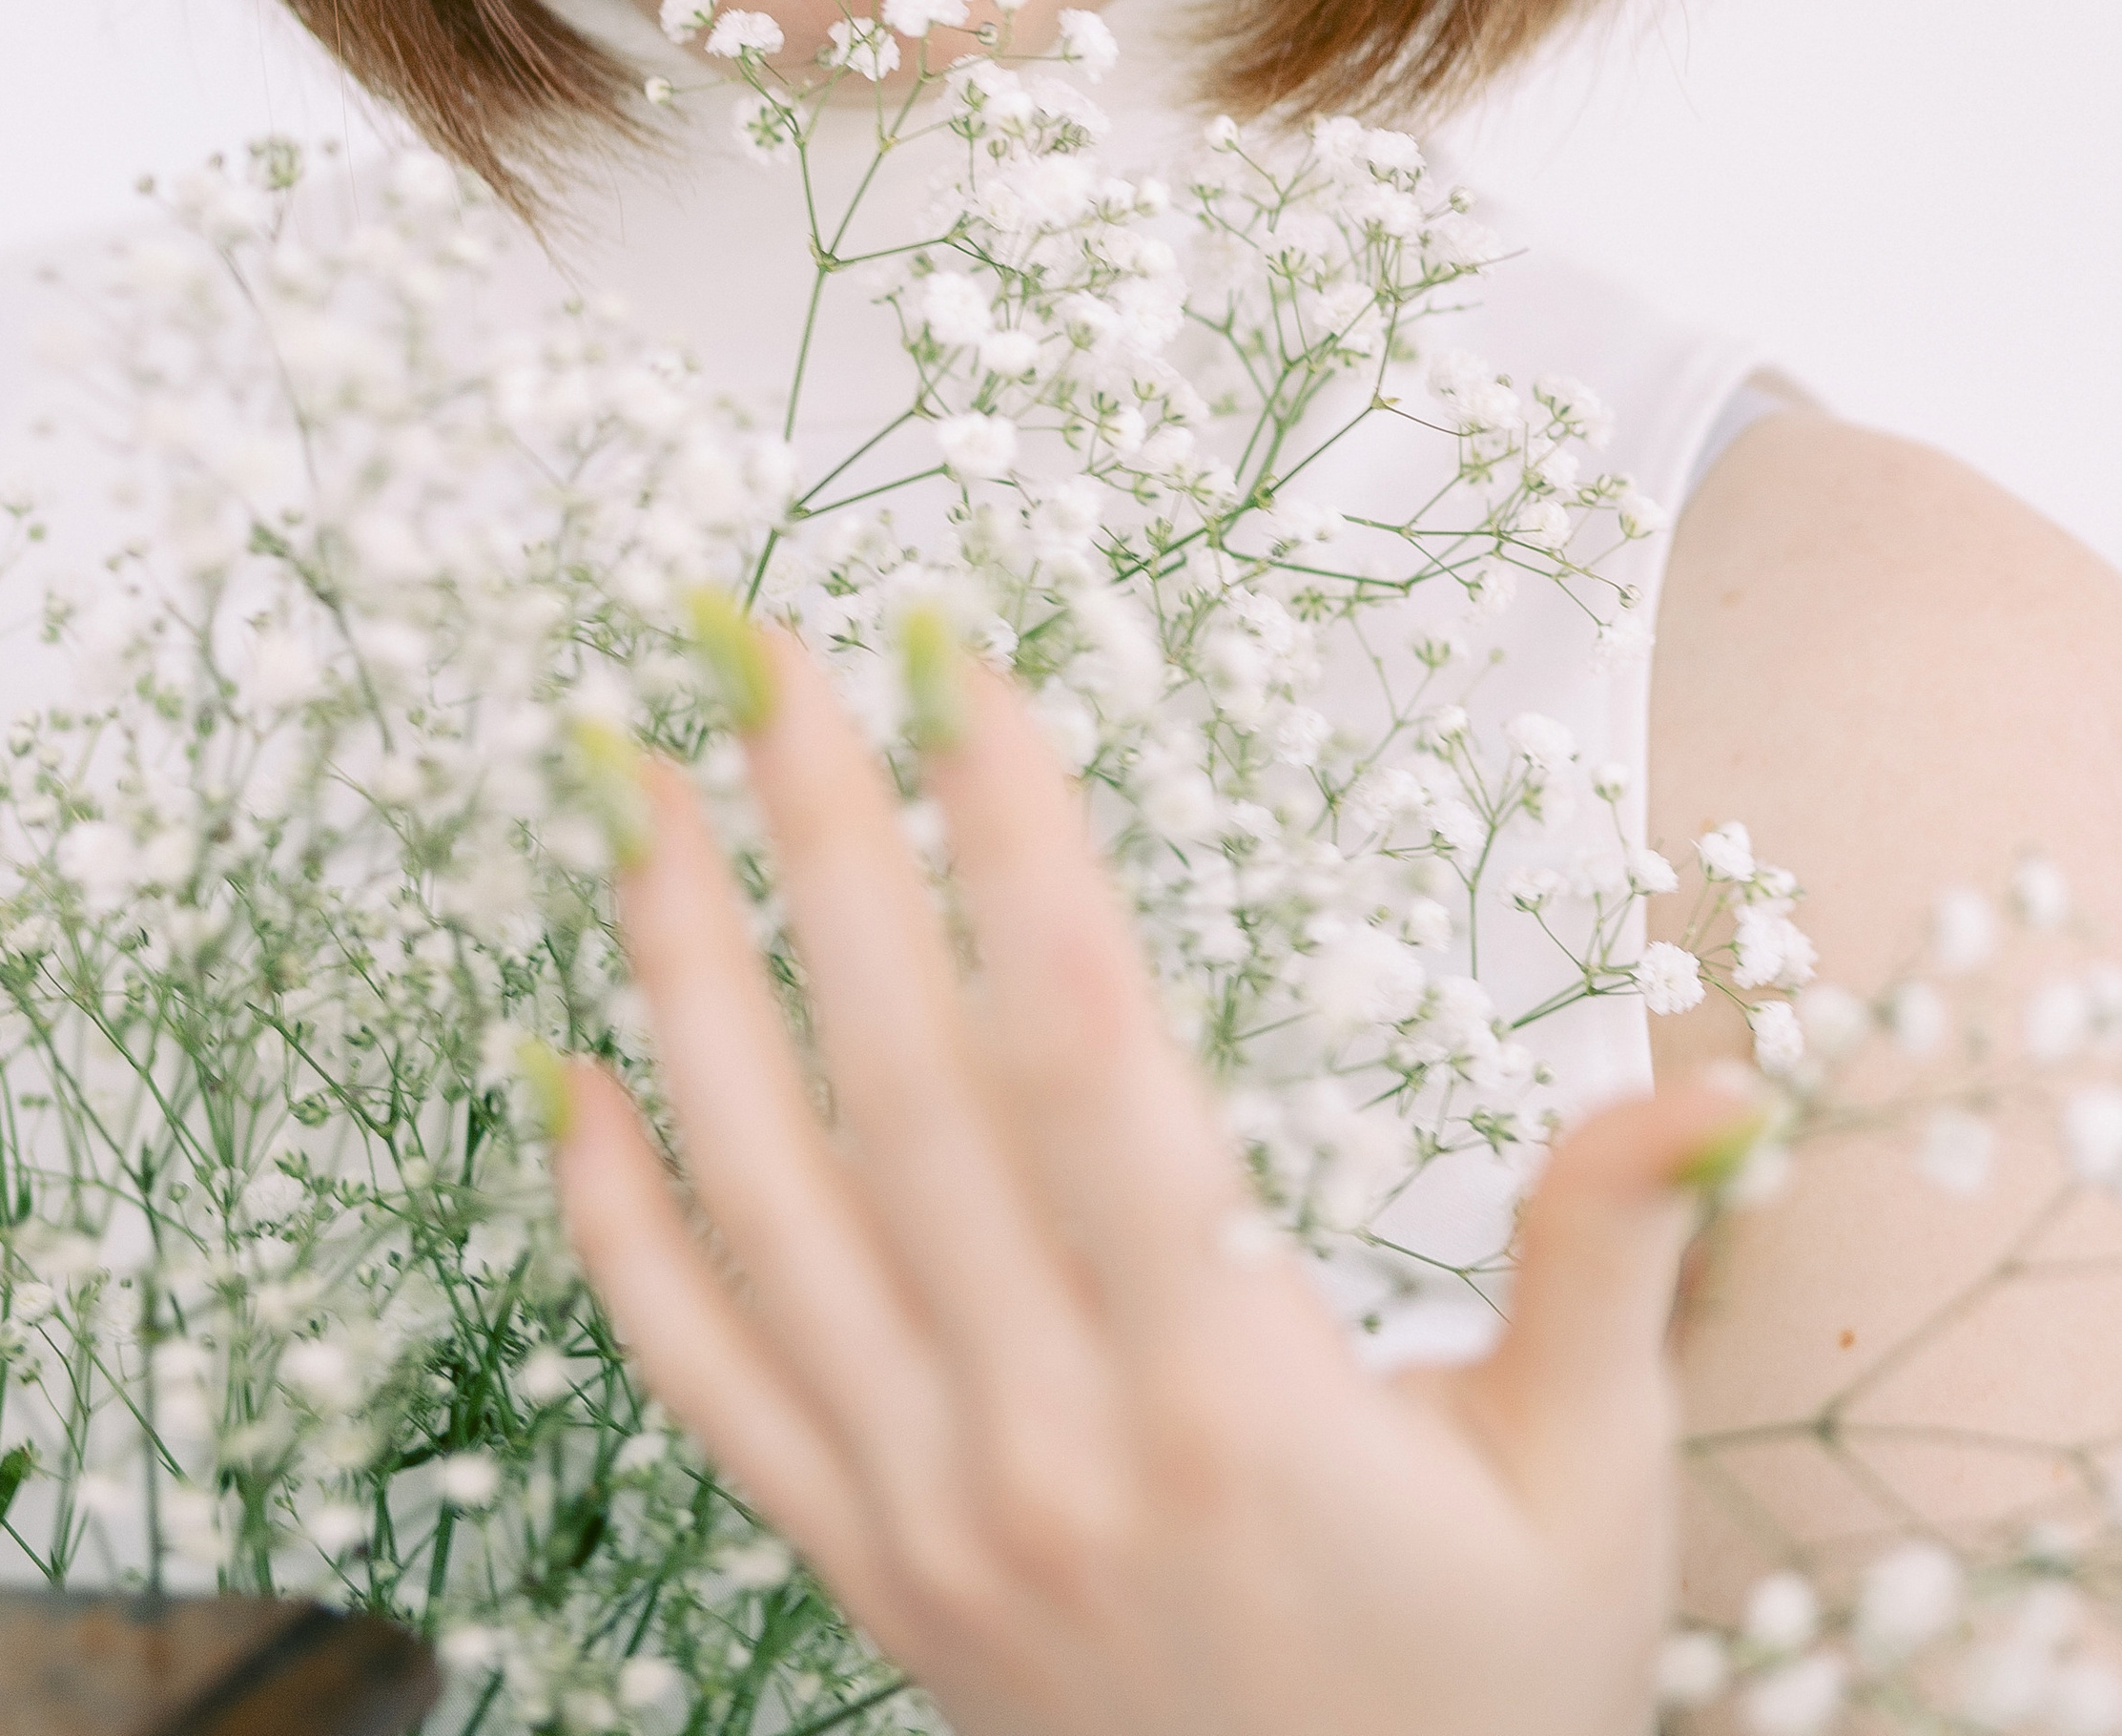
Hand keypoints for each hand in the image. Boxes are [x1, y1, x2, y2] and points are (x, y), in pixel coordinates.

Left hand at [548, 626, 1755, 1735]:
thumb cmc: (1484, 1703)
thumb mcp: (1588, 1490)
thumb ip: (1609, 1260)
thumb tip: (1712, 1082)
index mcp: (1226, 1401)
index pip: (1084, 1054)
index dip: (1010, 840)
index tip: (955, 658)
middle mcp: (1043, 1441)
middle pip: (900, 1083)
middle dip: (822, 838)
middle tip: (755, 641)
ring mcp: (921, 1509)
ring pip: (762, 1196)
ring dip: (681, 971)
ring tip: (627, 780)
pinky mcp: (856, 1562)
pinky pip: (698, 1373)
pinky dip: (611, 1219)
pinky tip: (559, 1069)